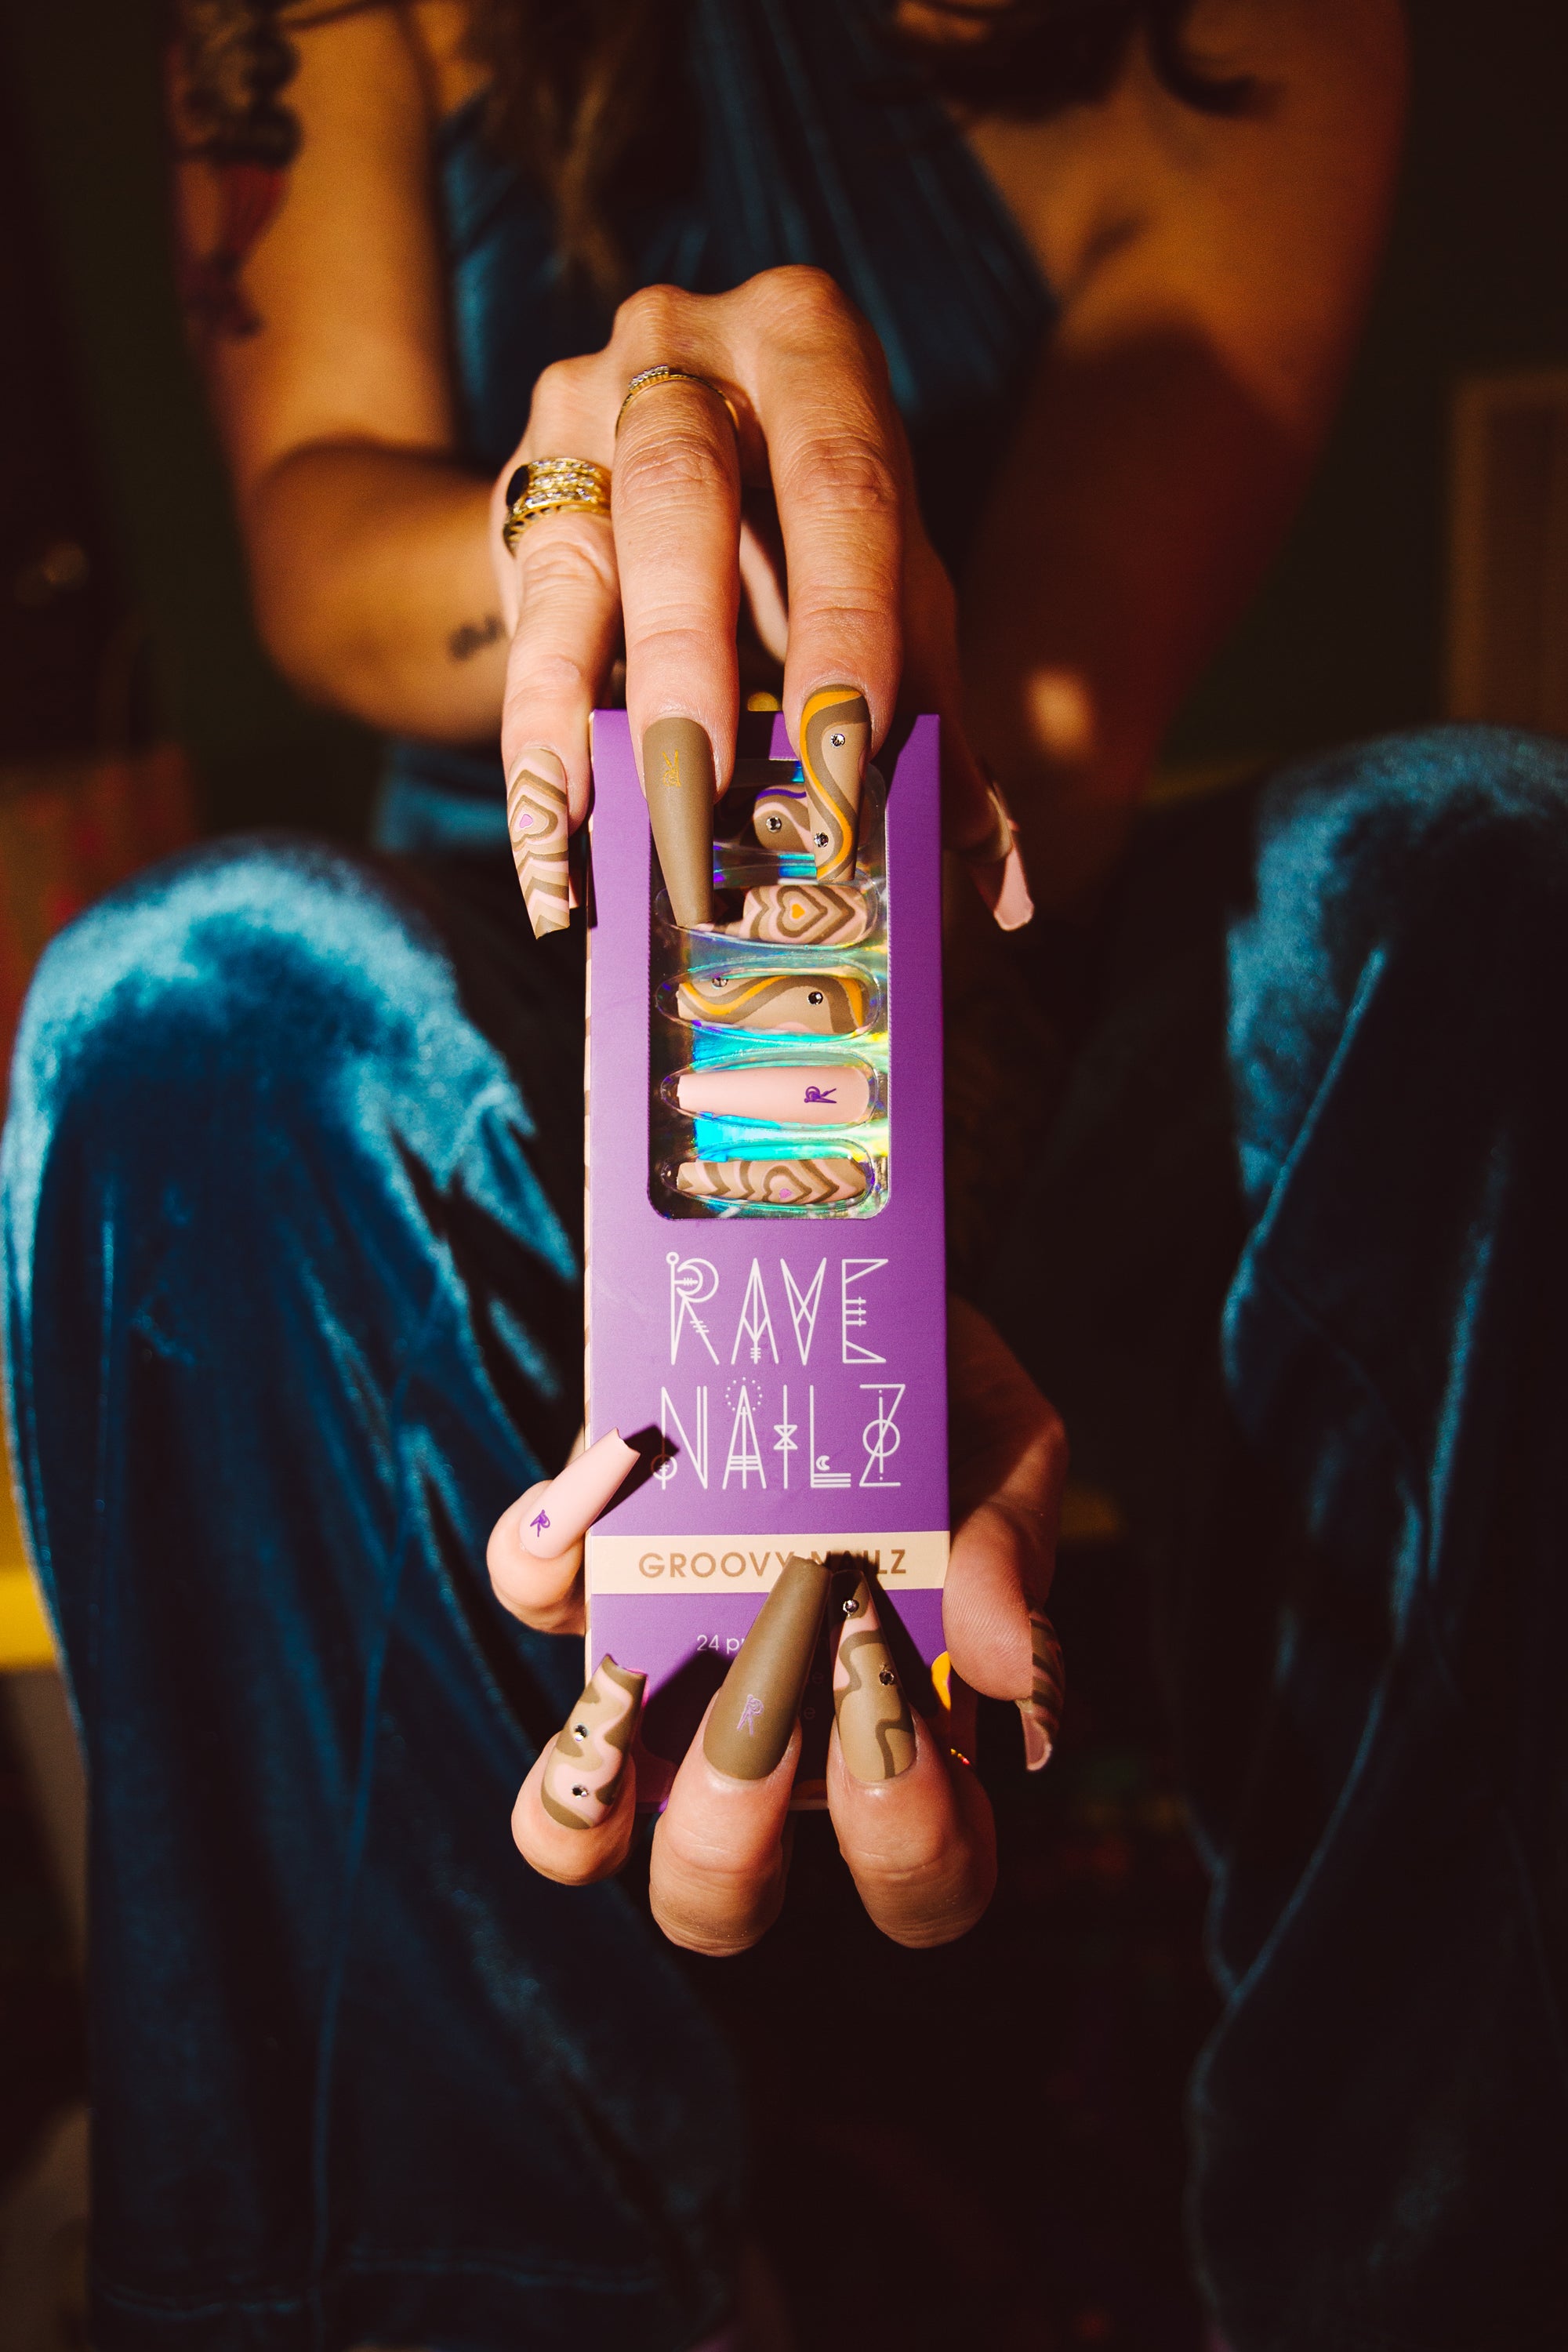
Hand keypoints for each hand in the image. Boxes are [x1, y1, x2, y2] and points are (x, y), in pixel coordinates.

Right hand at [487, 267, 1024, 935]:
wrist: (650, 473)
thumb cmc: (802, 532)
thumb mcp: (886, 583)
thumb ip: (932, 704)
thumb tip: (995, 870)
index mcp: (812, 348)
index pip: (840, 485)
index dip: (843, 619)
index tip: (844, 745)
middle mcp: (687, 347)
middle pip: (681, 495)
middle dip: (692, 657)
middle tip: (705, 795)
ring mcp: (585, 405)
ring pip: (585, 558)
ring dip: (596, 710)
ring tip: (618, 829)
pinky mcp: (522, 486)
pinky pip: (524, 622)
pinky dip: (537, 739)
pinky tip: (550, 832)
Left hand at [490, 1302, 1067, 1942]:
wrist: (867, 1277)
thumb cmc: (951, 1406)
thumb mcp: (1008, 1461)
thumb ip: (1012, 1563)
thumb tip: (1027, 1686)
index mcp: (892, 1743)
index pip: (915, 1880)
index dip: (909, 1846)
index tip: (908, 1730)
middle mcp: (762, 1743)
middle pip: (718, 1899)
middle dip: (729, 1844)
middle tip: (766, 1724)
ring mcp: (654, 1672)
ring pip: (571, 1827)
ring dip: (579, 1793)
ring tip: (624, 1683)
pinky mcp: (579, 1567)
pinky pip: (529, 1590)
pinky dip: (549, 1546)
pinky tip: (614, 1466)